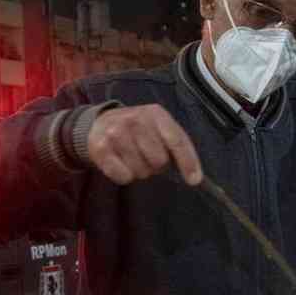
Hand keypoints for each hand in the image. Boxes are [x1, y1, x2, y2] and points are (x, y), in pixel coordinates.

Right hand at [87, 104, 202, 185]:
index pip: (176, 140)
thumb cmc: (137, 129)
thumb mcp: (159, 126)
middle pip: (159, 160)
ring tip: (133, 158)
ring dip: (140, 170)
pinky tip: (119, 163)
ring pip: (141, 171)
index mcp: (155, 114)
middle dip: (156, 165)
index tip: (194, 180)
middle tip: (147, 157)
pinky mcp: (101, 148)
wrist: (100, 123)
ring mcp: (116, 133)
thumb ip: (176, 144)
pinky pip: (123, 176)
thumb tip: (195, 176)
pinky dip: (124, 175)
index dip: (188, 162)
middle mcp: (135, 120)